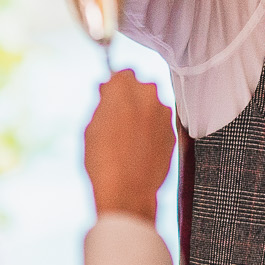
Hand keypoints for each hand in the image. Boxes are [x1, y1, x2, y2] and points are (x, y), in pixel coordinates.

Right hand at [85, 70, 174, 220]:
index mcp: (124, 87)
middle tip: (116, 117)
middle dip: (131, 97)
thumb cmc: (102, 159)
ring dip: (143, 114)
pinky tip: (139, 148)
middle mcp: (149, 94)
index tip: (108, 97)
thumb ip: (103, 104)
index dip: (114, 86)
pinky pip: (161, 124)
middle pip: (141, 86)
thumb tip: (107, 94)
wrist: (127, 191)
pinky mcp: (173, 132)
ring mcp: (164, 114)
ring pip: (153, 105)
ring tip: (128, 138)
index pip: (123, 73)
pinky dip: (152, 130)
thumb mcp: (90, 126)